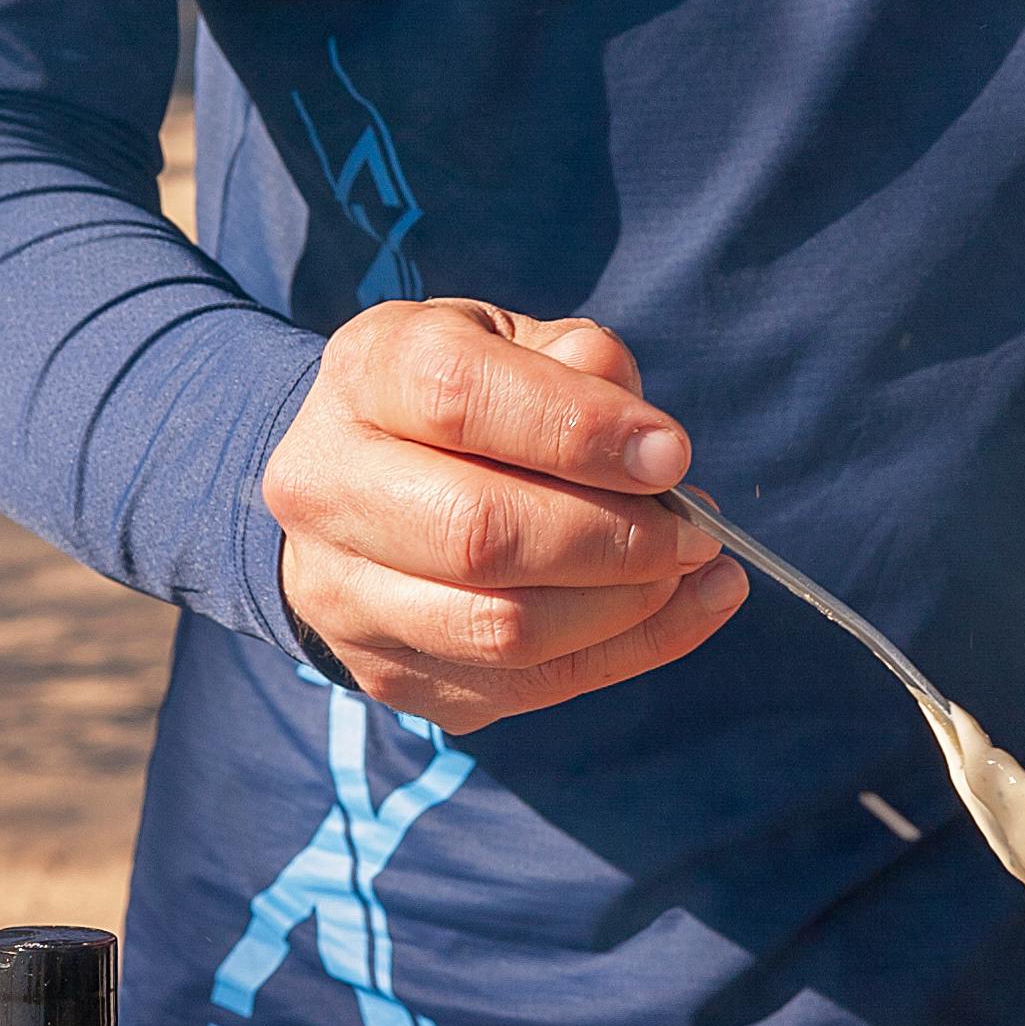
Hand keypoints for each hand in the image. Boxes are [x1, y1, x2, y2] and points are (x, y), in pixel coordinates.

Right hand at [262, 300, 747, 735]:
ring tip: (696, 573)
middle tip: (696, 531)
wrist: (354, 482)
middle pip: (479, 533)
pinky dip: (620, 655)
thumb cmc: (461, 397)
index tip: (671, 455)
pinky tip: (677, 612)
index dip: (579, 430)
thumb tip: (654, 454)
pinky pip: (518, 685)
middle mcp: (328, 486)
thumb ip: (580, 367)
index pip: (460, 397)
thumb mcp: (512, 340)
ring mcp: (344, 595)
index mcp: (366, 374)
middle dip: (615, 539)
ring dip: (625, 609)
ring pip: (501, 628)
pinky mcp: (384, 673)